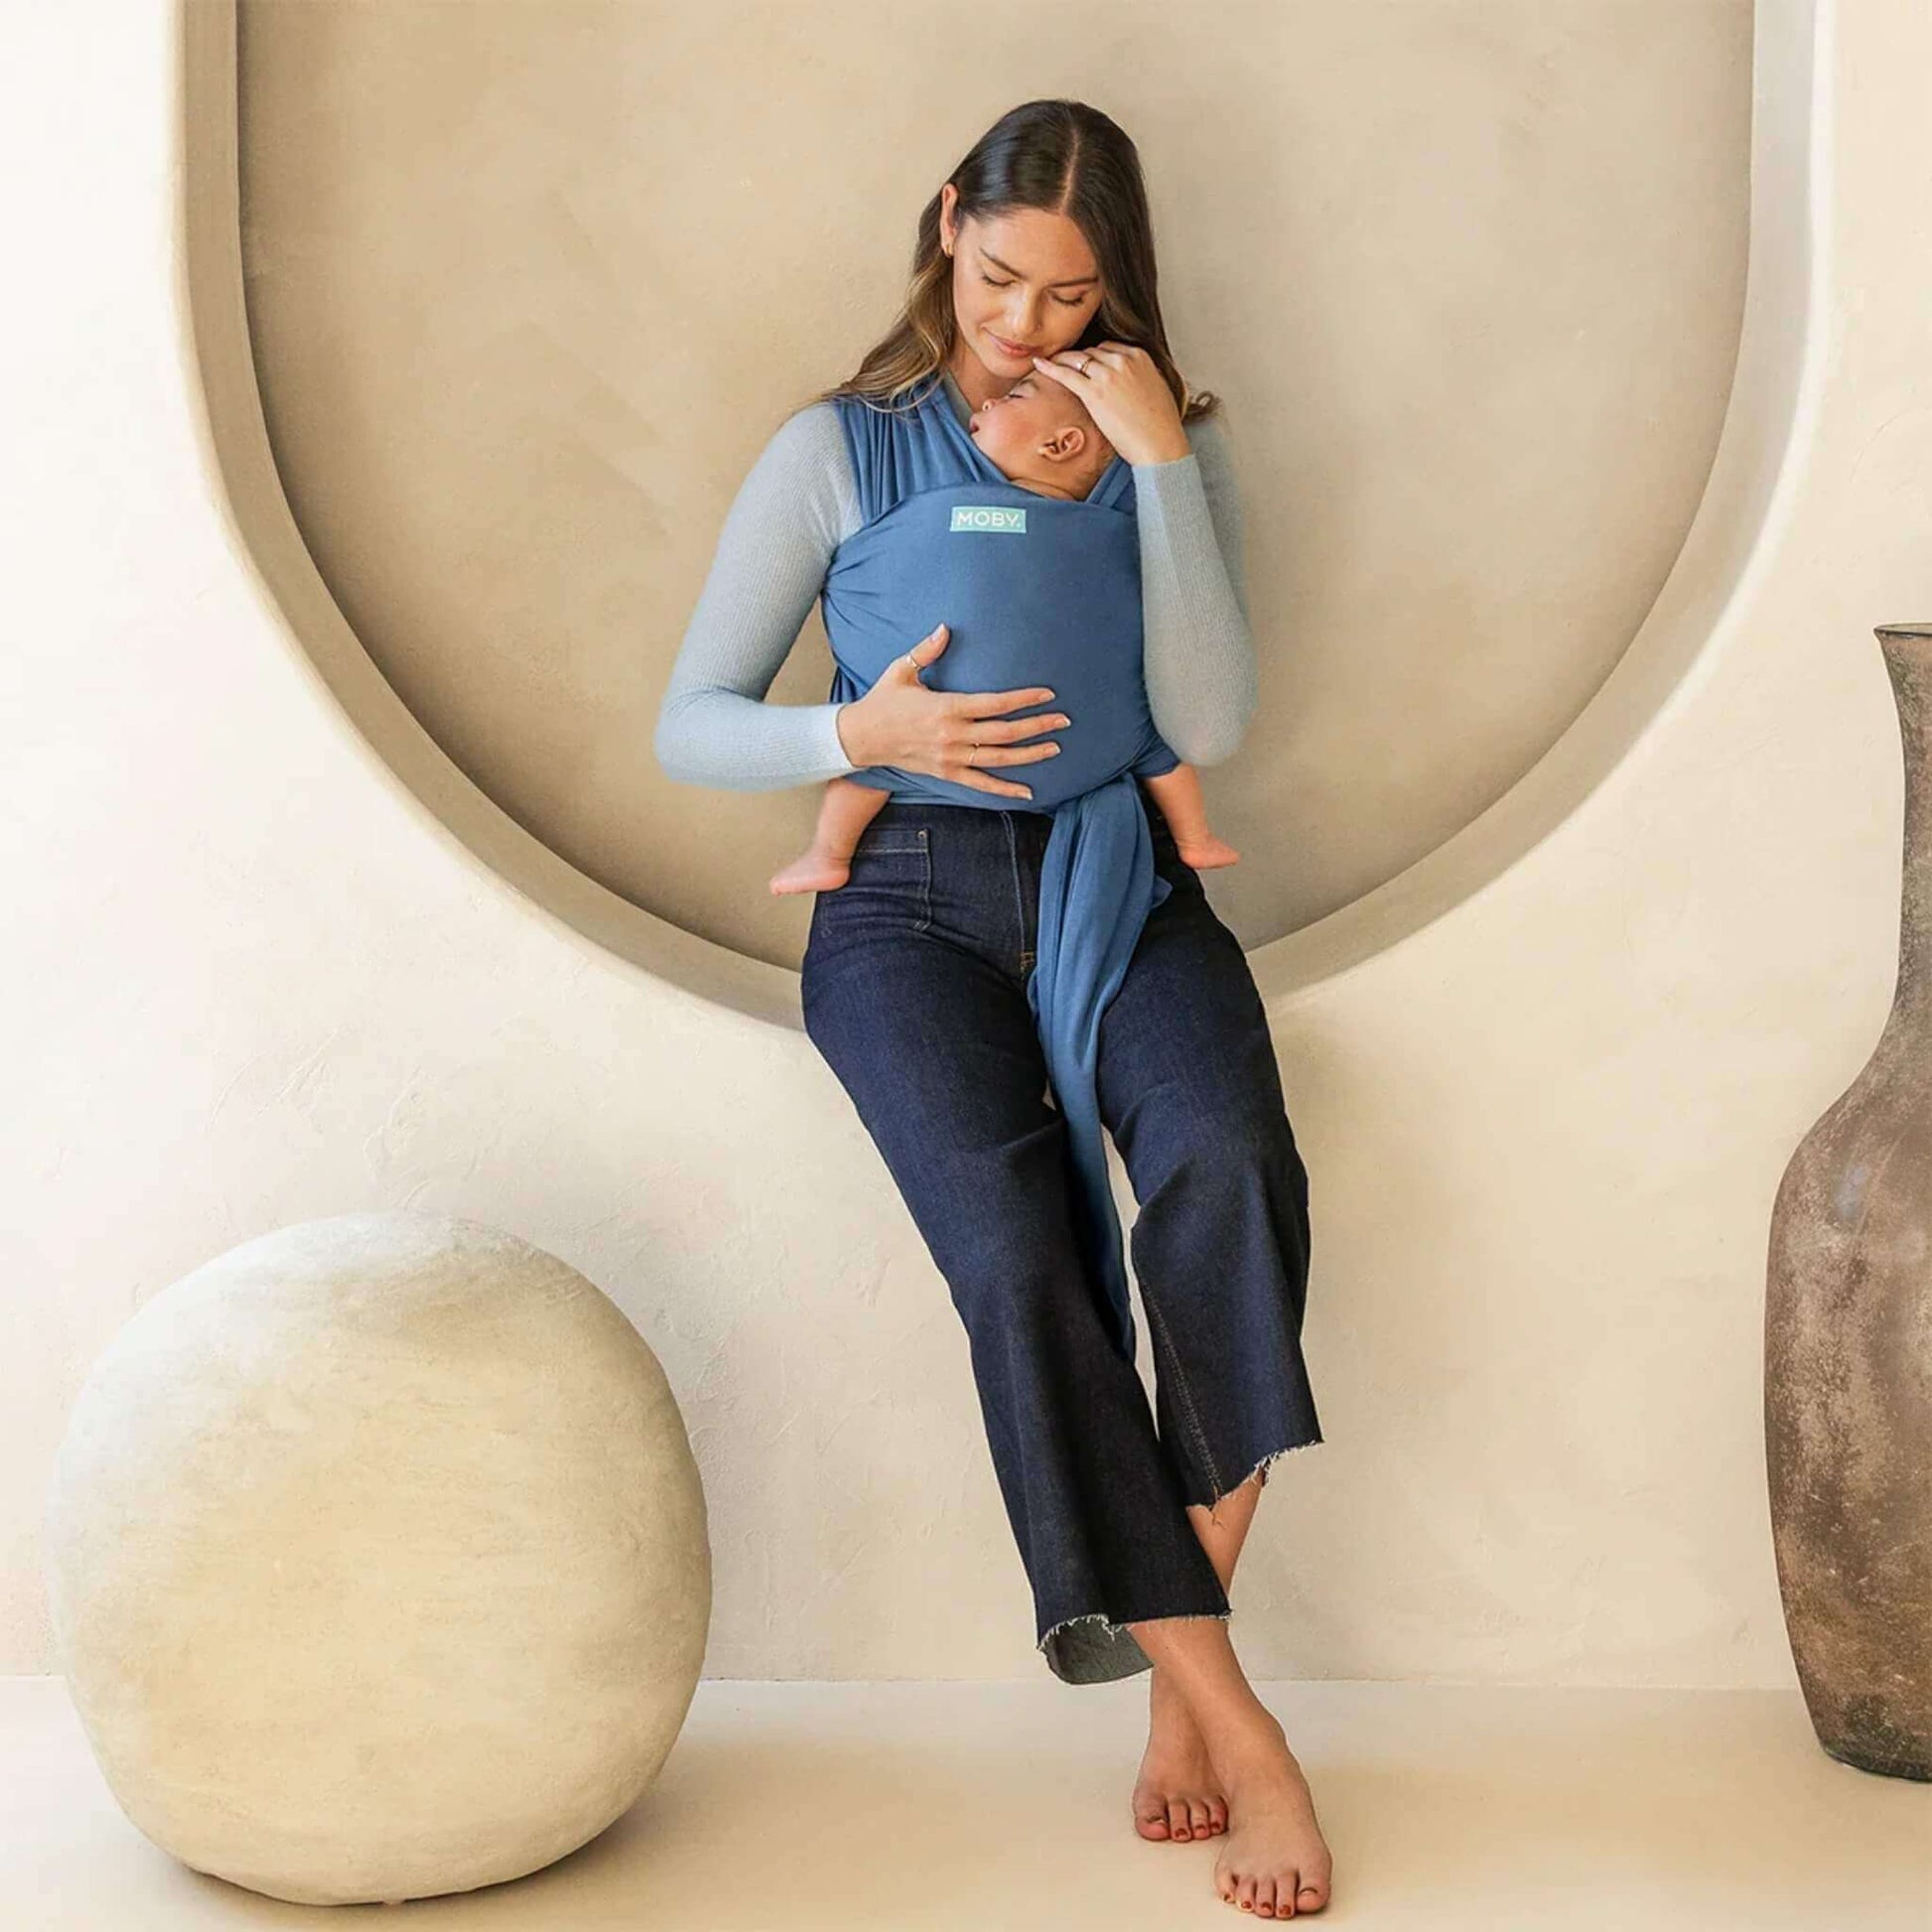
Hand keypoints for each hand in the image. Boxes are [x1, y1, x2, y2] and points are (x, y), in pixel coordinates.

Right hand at [833, 624, 1069, 800]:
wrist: (860, 738)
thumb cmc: (882, 701)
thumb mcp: (902, 670)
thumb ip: (927, 650)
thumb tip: (945, 627)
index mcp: (946, 707)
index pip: (995, 704)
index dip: (1024, 699)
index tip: (1047, 694)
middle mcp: (952, 735)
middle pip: (1005, 733)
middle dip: (1037, 726)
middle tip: (1064, 720)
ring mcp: (951, 758)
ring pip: (999, 759)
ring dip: (1030, 755)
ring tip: (1055, 748)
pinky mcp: (946, 774)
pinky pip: (981, 784)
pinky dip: (1006, 789)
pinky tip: (1028, 791)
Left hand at [1029, 342, 1190, 466]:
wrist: (1161, 445)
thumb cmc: (1161, 426)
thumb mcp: (1156, 389)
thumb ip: (1141, 377)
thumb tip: (1133, 382)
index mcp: (1139, 356)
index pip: (1108, 348)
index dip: (1094, 358)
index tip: (1085, 366)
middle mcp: (1123, 359)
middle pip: (1091, 352)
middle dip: (1078, 361)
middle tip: (1063, 365)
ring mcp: (1108, 374)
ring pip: (1077, 359)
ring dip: (1062, 361)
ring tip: (1048, 364)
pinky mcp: (1095, 392)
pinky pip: (1066, 374)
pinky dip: (1050, 367)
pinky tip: (1038, 364)